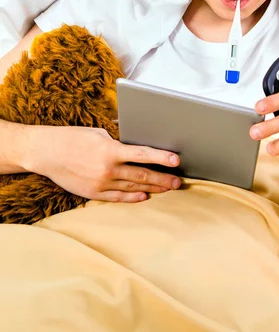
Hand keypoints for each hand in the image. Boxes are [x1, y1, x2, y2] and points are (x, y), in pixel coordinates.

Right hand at [24, 125, 180, 201]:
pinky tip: (144, 196)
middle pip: (142, 175)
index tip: (176, 161)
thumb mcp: (99, 134)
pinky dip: (133, 197)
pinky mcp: (93, 193)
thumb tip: (136, 150)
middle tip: (178, 181)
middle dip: (162, 178)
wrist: (46, 152)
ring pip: (133, 187)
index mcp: (111, 150)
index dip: (161, 157)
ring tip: (167, 188)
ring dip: (152, 188)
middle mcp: (108, 169)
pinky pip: (118, 197)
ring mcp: (101, 183)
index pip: (143, 154)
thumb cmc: (73, 138)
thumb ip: (118, 143)